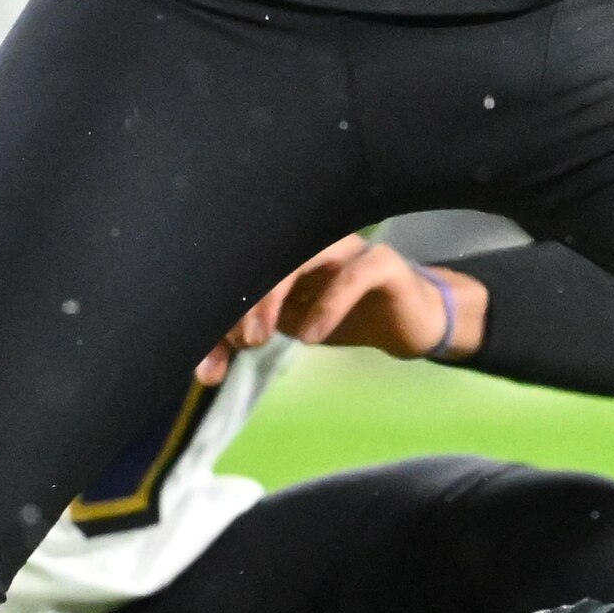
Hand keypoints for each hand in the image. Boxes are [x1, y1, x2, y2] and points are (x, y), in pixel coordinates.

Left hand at [204, 236, 480, 378]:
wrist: (407, 320)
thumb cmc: (340, 315)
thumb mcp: (287, 327)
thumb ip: (247, 338)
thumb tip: (206, 372)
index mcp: (283, 250)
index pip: (241, 270)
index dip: (216, 312)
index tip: (207, 361)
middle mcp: (311, 240)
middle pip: (265, 256)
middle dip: (240, 301)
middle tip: (234, 341)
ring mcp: (347, 248)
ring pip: (303, 255)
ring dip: (273, 295)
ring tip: (258, 338)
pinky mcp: (382, 263)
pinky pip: (354, 274)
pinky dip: (328, 304)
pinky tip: (310, 337)